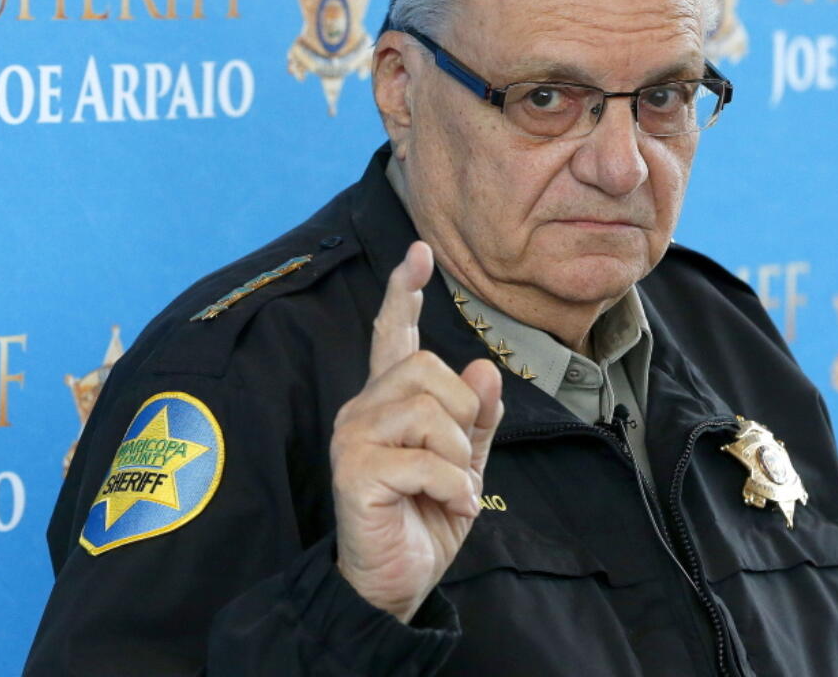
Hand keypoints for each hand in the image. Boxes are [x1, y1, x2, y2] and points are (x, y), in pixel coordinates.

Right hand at [331, 240, 503, 622]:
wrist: (396, 584)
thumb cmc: (426, 520)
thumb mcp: (466, 467)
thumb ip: (476, 420)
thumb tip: (483, 369)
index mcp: (389, 402)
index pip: (391, 336)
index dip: (403, 293)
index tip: (419, 252)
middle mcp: (364, 409)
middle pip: (427, 368)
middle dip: (464, 414)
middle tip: (461, 463)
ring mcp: (354, 437)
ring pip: (430, 411)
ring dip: (460, 458)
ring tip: (453, 489)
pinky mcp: (354, 471)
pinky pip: (425, 460)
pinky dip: (453, 487)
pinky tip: (449, 506)